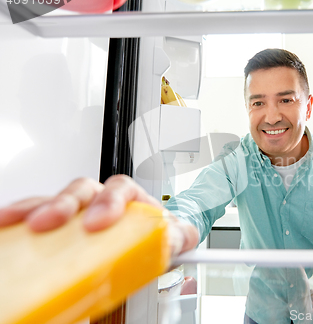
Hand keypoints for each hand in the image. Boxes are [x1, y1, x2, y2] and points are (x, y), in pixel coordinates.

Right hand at [0, 175, 197, 257]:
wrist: (153, 238)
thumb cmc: (157, 231)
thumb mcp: (176, 234)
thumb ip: (181, 235)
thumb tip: (180, 239)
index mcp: (129, 197)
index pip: (118, 188)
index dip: (108, 202)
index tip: (99, 223)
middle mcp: (102, 198)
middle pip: (81, 189)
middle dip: (63, 204)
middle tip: (48, 222)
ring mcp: (81, 210)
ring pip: (55, 198)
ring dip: (34, 208)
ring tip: (13, 220)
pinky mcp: (64, 224)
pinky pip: (39, 214)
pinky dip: (22, 218)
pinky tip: (8, 226)